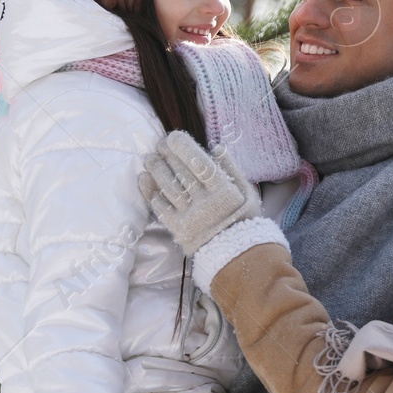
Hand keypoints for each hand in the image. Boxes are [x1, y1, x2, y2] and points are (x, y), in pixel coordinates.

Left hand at [140, 131, 261, 256]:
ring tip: (150, 159)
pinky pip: (160, 207)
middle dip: (167, 154)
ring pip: (168, 187)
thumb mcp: (247, 193)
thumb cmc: (242, 219)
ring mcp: (191, 217)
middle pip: (182, 173)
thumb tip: (216, 147)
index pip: (201, 164)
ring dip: (156, 170)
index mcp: (225, 191)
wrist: (236, 255)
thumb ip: (232, 168)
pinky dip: (150, 191)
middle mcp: (207, 203)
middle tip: (159, 144)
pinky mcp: (178, 229)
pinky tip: (145, 178)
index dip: (184, 148)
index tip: (173, 137)